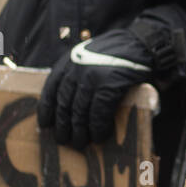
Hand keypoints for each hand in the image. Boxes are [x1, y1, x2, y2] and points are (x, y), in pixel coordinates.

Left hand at [38, 30, 154, 149]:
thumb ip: (76, 73)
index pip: (50, 89)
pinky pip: (99, 113)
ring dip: (79, 131)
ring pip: (80, 111)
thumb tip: (70, 102)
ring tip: (80, 143)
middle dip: (63, 126)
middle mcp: (76, 69)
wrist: (141, 43)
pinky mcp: (110, 85)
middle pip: (64, 104)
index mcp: (68, 61)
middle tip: (64, 141)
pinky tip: (99, 137)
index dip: (46, 110)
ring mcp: (92, 77)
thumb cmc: (116, 52)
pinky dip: (98, 128)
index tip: (45, 125)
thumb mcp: (88, 56)